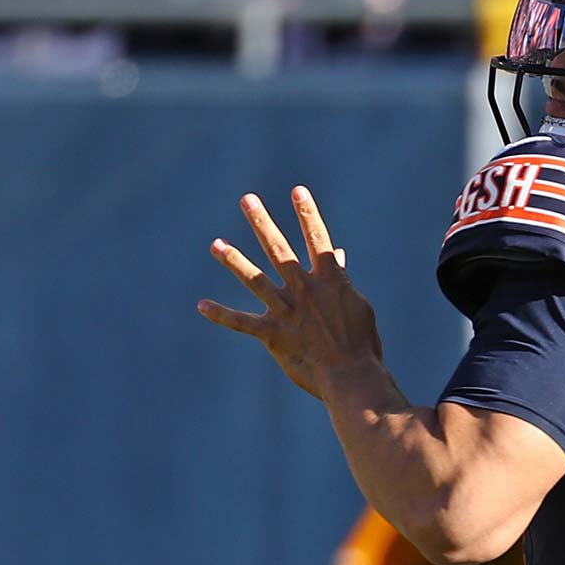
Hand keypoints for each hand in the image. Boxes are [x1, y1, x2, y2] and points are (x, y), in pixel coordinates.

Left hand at [198, 187, 380, 400]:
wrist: (351, 374)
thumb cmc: (362, 342)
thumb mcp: (358, 306)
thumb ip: (342, 279)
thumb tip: (338, 256)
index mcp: (331, 279)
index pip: (318, 239)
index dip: (308, 213)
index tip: (298, 190)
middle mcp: (304, 288)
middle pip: (279, 249)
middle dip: (262, 222)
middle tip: (247, 200)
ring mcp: (286, 310)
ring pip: (254, 279)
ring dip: (233, 260)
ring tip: (216, 243)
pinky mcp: (272, 334)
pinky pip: (242, 322)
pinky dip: (221, 314)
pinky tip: (202, 305)